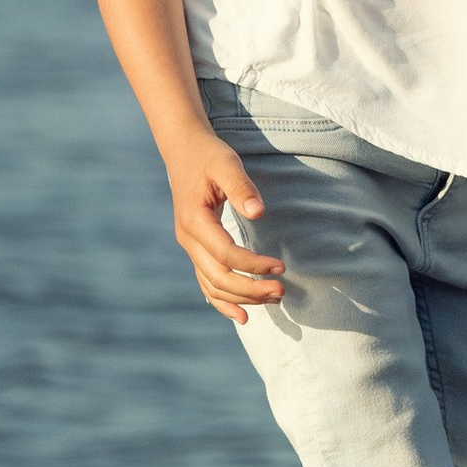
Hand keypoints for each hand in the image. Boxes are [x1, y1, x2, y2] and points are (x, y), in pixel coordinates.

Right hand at [165, 125, 282, 322]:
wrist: (184, 151)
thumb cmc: (209, 156)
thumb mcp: (227, 164)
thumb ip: (242, 188)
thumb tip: (259, 212)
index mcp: (194, 220)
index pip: (225, 254)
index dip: (253, 265)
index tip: (281, 267)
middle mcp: (187, 239)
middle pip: (218, 278)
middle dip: (250, 290)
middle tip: (282, 291)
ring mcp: (189, 247)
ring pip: (212, 286)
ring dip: (242, 298)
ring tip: (273, 299)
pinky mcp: (196, 250)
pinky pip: (206, 283)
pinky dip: (223, 302)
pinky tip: (243, 315)